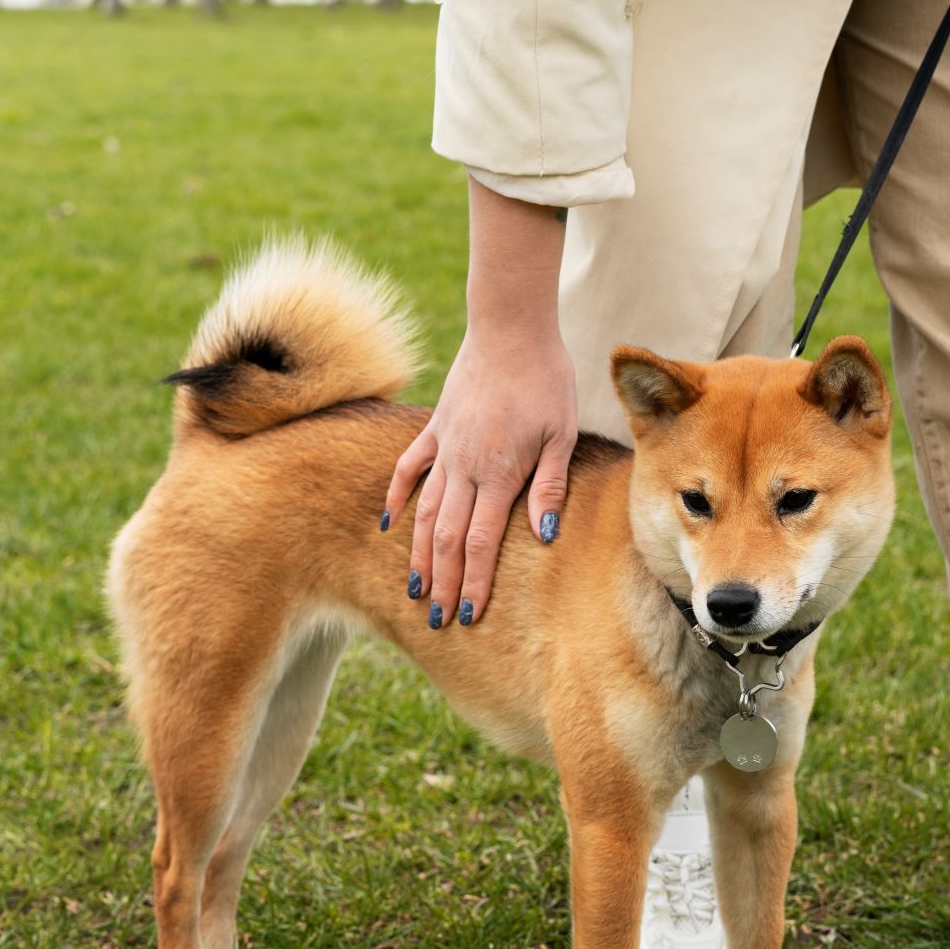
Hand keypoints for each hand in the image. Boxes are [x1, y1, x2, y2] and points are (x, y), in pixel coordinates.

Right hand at [383, 321, 577, 628]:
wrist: (510, 327)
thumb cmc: (546, 379)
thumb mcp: (562, 434)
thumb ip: (549, 487)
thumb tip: (544, 536)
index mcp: (499, 473)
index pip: (481, 543)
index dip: (475, 582)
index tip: (470, 615)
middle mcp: (464, 466)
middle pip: (448, 538)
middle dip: (444, 583)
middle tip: (440, 621)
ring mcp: (444, 446)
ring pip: (424, 512)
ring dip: (419, 555)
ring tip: (416, 590)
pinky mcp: (434, 427)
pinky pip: (408, 469)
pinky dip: (396, 497)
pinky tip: (387, 523)